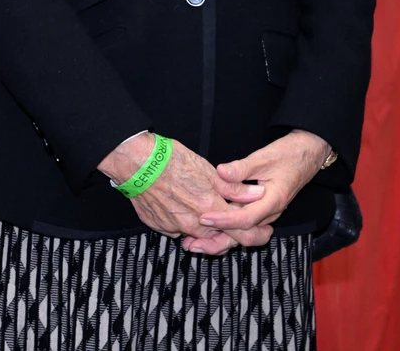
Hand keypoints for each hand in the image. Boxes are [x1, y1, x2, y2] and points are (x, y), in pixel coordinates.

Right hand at [98, 133, 263, 255]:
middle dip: (230, 232)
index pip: (243, 234)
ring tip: (205, 209)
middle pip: (221, 239)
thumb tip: (256, 195)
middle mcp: (194, 224)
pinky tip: (181, 205)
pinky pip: (178, 230)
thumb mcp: (209, 171)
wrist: (135, 162)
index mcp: (210, 210)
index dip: (258, 234)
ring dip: (207, 228)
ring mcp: (175, 228)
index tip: (264, 231)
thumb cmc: (170, 161)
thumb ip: (234, 188)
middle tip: (235, 220)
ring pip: (199, 235)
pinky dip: (184, 222)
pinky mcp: (159, 226)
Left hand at [199, 130, 331, 244]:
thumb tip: (221, 172)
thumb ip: (242, 167)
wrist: (307, 155)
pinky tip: (209, 229)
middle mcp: (270, 212)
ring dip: (220, 238)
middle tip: (192, 244)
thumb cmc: (288, 155)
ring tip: (194, 242)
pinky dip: (226, 229)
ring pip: (243, 233)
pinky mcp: (260, 209)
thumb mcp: (264, 157)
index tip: (203, 218)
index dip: (224, 220)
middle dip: (218, 242)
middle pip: (244, 235)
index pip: (246, 218)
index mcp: (272, 201)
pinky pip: (243, 224)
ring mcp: (265, 213)